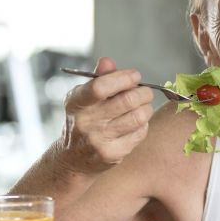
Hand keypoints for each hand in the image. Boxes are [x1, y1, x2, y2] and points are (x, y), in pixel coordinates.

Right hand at [61, 57, 153, 173]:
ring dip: (147, 108)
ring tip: (144, 106)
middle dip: (143, 93)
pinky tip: (137, 123)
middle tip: (146, 92)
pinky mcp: (112, 154)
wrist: (73, 159)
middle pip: (126, 101)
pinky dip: (143, 125)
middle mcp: (85, 121)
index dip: (123, 78)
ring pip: (138, 117)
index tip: (135, 76)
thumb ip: (98, 79)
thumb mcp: (84, 98)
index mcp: (76, 102)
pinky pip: (139, 133)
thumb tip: (108, 61)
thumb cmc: (84, 120)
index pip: (100, 87)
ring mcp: (98, 140)